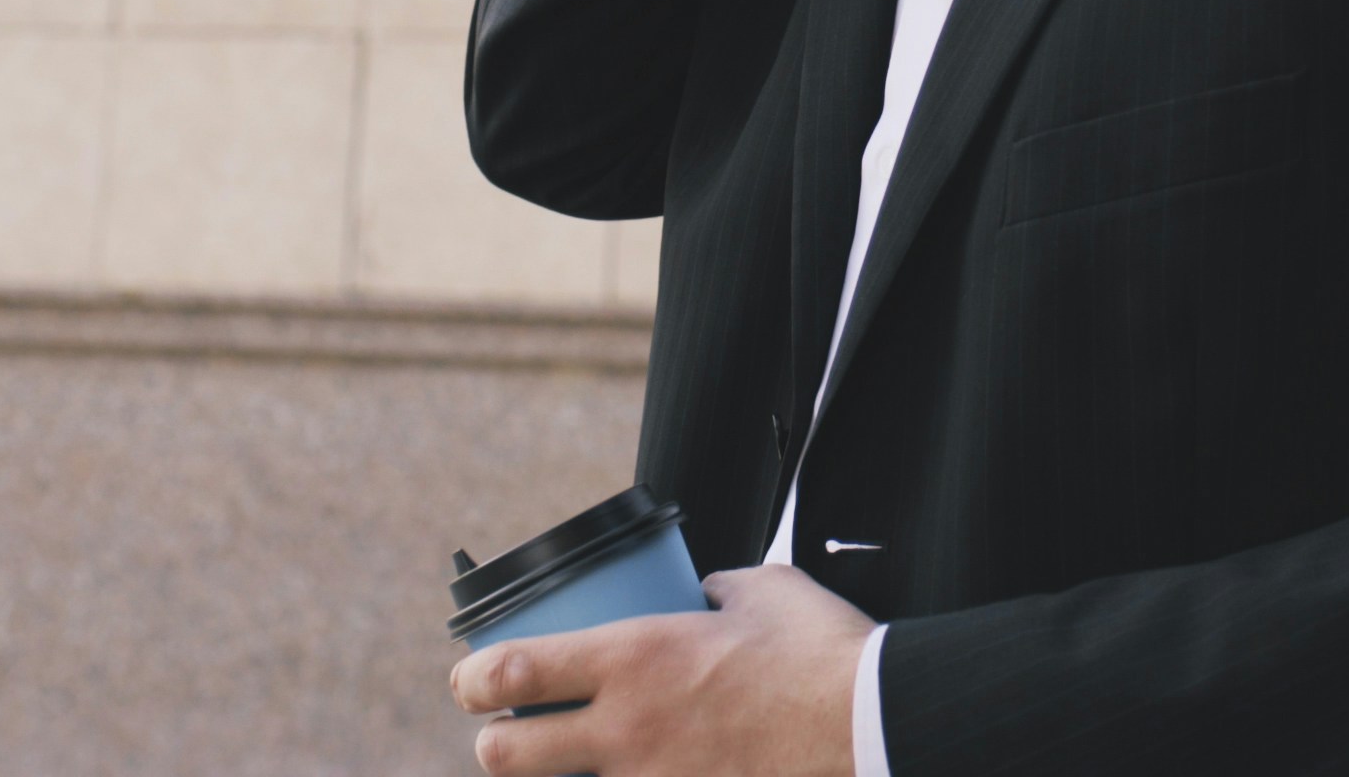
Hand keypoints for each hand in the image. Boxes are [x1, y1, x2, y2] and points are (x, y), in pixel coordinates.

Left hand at [450, 564, 872, 776]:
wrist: (878, 731)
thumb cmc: (826, 658)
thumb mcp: (764, 592)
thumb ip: (717, 590)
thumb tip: (703, 593)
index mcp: (635, 657)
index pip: (510, 671)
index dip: (470, 679)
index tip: (470, 678)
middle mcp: (627, 730)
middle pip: (505, 756)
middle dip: (496, 745)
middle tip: (513, 732)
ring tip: (584, 760)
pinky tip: (655, 773)